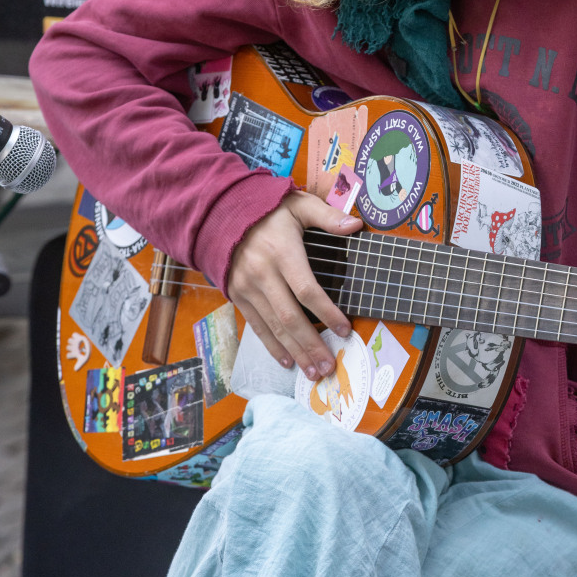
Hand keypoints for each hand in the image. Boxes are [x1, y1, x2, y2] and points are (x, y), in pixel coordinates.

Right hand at [227, 190, 361, 380]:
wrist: (221, 214)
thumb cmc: (267, 210)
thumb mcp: (298, 205)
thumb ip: (327, 216)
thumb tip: (356, 226)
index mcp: (282, 253)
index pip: (308, 290)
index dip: (327, 313)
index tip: (345, 330)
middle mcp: (263, 274)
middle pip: (290, 317)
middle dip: (311, 345)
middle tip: (329, 367)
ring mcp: (247, 288)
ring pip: (273, 327)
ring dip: (295, 352)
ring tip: (313, 372)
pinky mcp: (237, 296)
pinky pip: (256, 326)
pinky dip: (272, 346)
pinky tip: (287, 361)